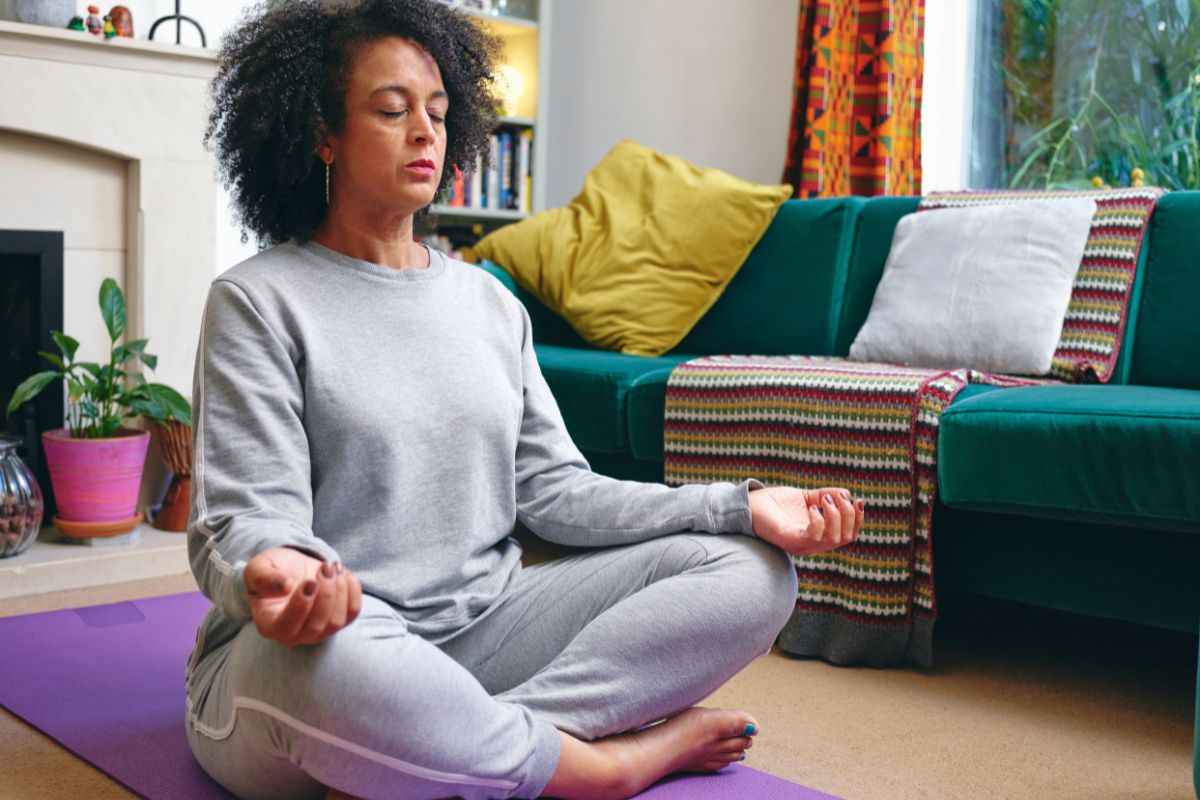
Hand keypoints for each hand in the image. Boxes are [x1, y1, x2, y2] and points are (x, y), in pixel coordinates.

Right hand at [243, 546, 362, 646]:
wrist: (290, 569)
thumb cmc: (270, 571)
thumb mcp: (258, 569)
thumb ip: (264, 578)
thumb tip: (284, 587)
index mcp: (269, 624)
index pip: (286, 627)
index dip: (301, 606)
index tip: (310, 581)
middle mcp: (293, 635)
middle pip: (315, 627)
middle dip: (325, 595)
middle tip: (326, 568)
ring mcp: (317, 632)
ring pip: (336, 622)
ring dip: (340, 591)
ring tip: (333, 567)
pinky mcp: (337, 621)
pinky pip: (352, 613)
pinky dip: (353, 592)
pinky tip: (343, 573)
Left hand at [748, 485, 864, 556]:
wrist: (748, 504)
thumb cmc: (774, 503)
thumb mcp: (806, 497)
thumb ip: (826, 496)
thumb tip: (847, 495)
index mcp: (819, 535)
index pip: (848, 535)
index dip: (858, 519)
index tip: (858, 500)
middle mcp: (812, 543)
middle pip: (846, 538)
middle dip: (849, 515)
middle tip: (837, 498)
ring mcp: (801, 544)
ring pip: (834, 539)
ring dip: (836, 516)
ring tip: (823, 500)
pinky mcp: (789, 540)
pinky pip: (813, 537)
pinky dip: (819, 521)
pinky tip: (812, 507)